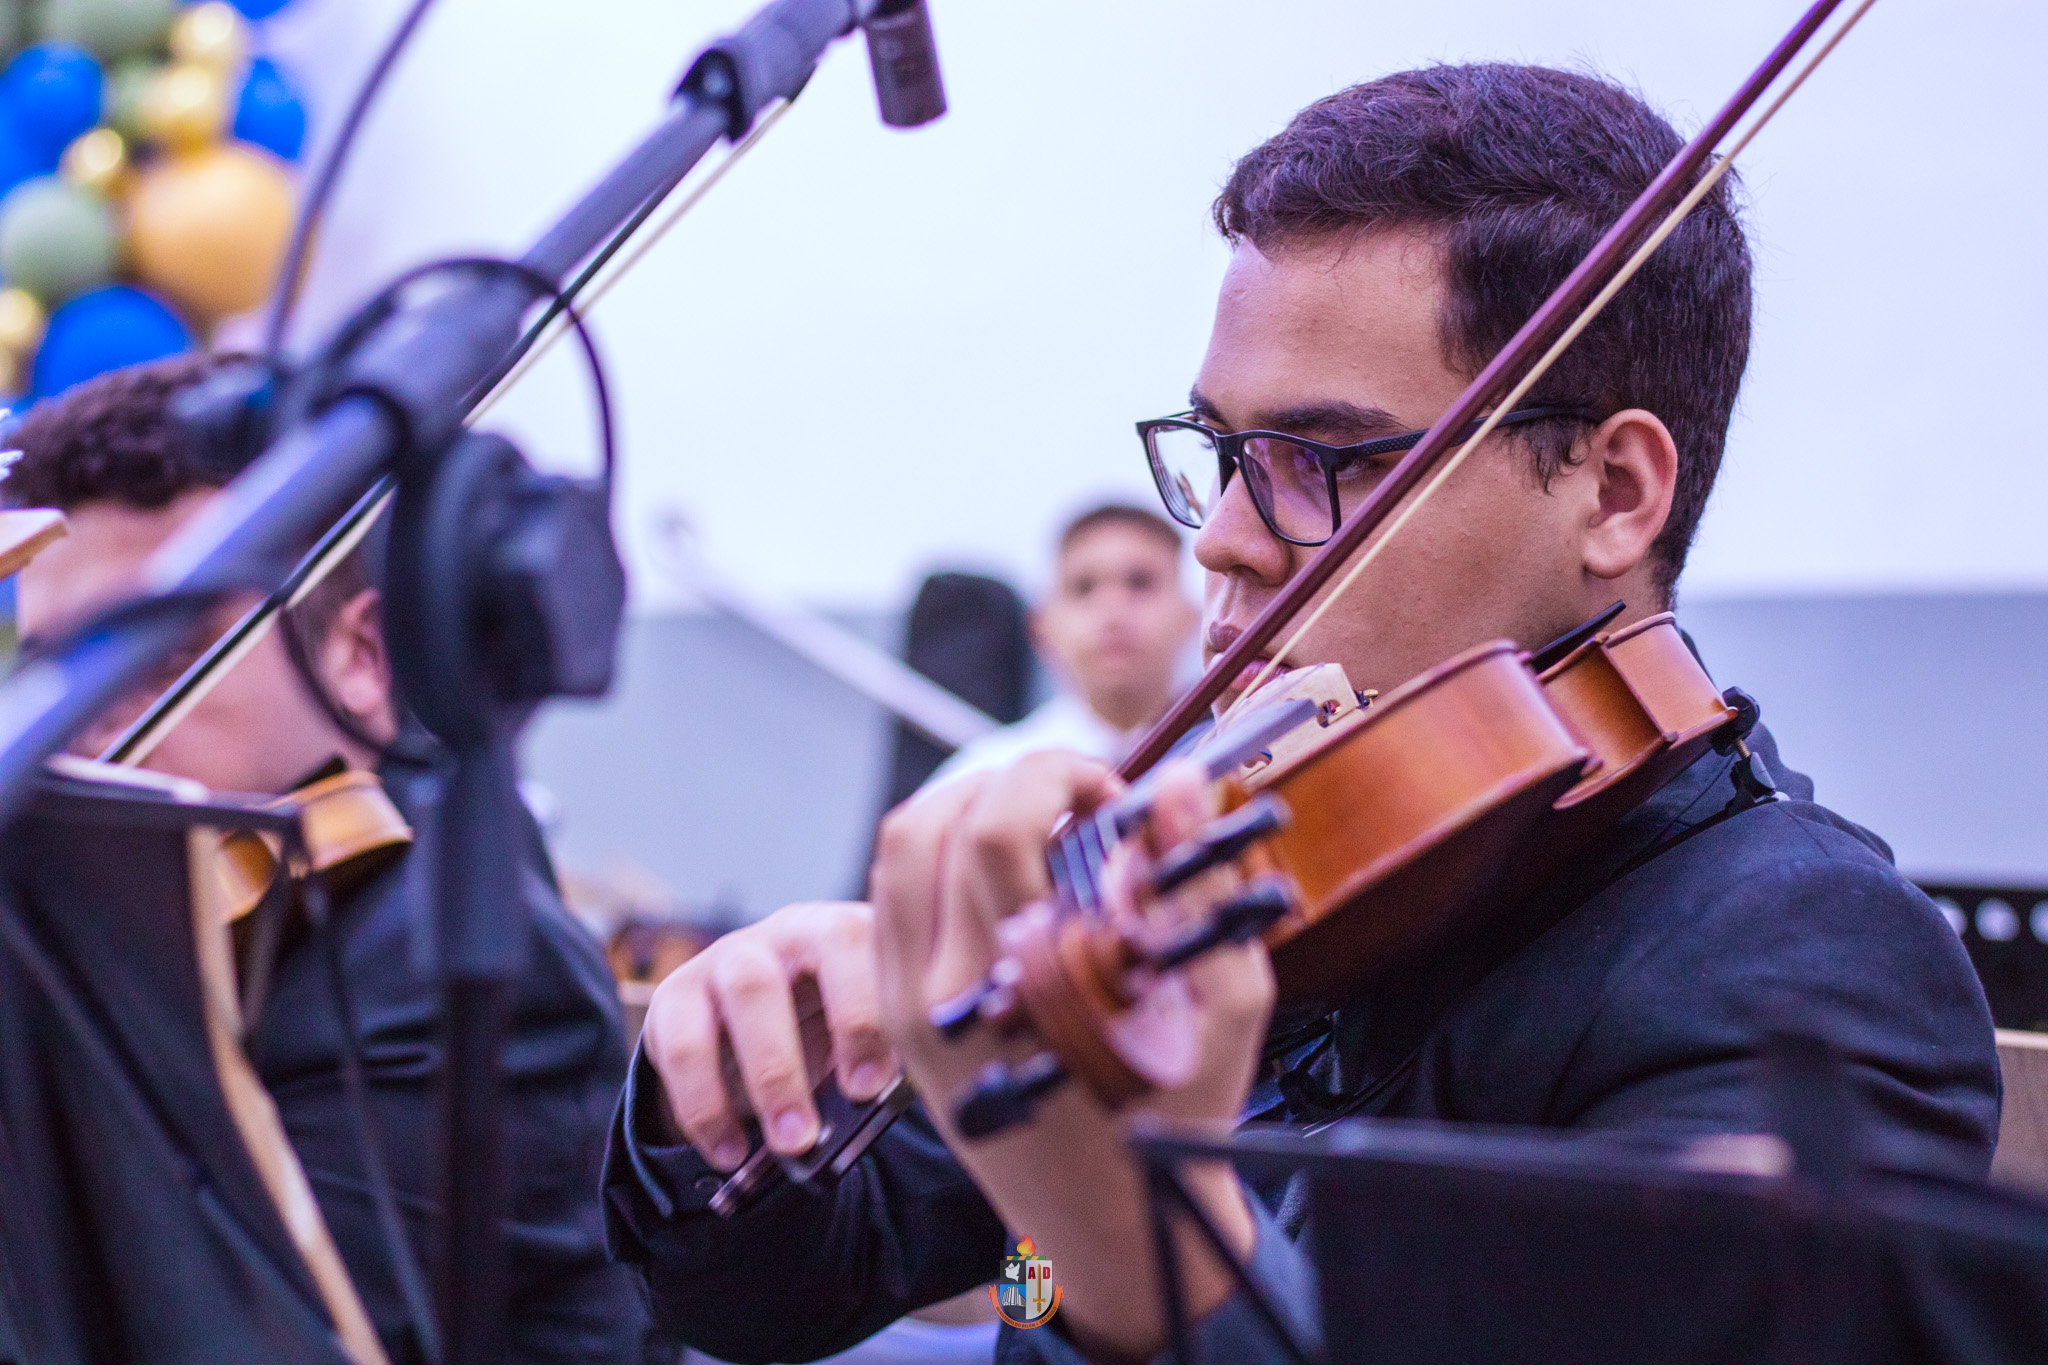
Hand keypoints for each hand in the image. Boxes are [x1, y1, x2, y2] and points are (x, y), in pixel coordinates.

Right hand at [640, 900, 894, 1169]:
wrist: (770, 1023)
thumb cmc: (836, 1025)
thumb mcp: (865, 1032)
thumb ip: (875, 1055)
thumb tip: (871, 1103)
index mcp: (844, 931)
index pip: (849, 945)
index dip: (858, 1016)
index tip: (866, 1088)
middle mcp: (785, 933)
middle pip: (774, 979)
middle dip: (786, 1065)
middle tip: (807, 1135)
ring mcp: (726, 957)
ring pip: (734, 1002)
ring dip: (755, 1083)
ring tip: (781, 1146)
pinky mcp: (676, 994)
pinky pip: (680, 1049)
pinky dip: (705, 1110)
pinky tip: (730, 1152)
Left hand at [871, 752, 1274, 1358]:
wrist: (1111, 1220)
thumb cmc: (1180, 1111)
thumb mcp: (1225, 1005)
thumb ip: (1201, 889)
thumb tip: (1180, 783)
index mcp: (1020, 989)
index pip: (994, 829)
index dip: (1053, 774)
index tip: (1110, 787)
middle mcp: (943, 995)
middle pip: (928, 824)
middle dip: (1006, 779)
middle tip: (1074, 796)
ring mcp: (910, 1008)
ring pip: (896, 855)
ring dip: (966, 807)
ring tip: (1039, 821)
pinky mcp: (901, 1018)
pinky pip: (891, 900)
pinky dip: (941, 856)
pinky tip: (1007, 869)